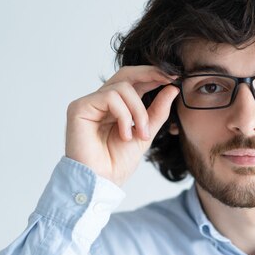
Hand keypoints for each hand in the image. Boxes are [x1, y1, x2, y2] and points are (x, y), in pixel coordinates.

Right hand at [65, 66, 178, 185]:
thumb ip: (157, 111)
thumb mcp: (146, 133)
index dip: (153, 75)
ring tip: (141, 134)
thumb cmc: (118, 162)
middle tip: (169, 79)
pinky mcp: (79, 107)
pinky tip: (124, 135)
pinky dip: (124, 116)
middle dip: (150, 74)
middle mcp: (101, 101)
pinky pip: (110, 97)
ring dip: (139, 110)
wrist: (102, 181)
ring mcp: (90, 103)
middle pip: (126, 74)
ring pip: (122, 87)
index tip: (174, 77)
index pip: (134, 81)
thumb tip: (172, 88)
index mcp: (117, 106)